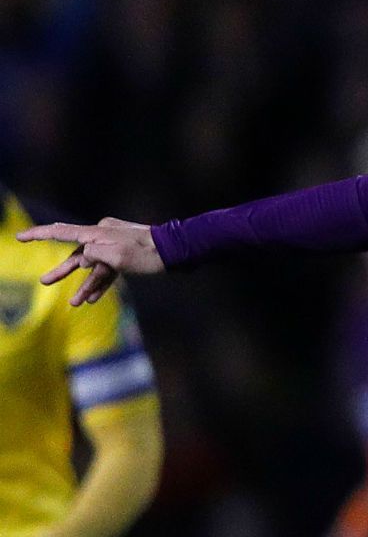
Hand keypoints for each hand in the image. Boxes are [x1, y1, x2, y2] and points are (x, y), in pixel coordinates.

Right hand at [17, 218, 162, 305]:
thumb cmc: (148, 253)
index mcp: (97, 232)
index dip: (38, 235)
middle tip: (44, 282)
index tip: (19, 237)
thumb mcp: (117, 256)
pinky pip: (108, 271)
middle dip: (62, 271)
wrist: (177, 251)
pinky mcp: (125, 256)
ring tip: (75, 303)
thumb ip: (94, 255)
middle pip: (77, 254)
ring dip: (84, 285)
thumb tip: (83, 258)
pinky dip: (101, 283)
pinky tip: (94, 299)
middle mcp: (103, 236)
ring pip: (93, 267)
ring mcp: (114, 246)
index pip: (61, 233)